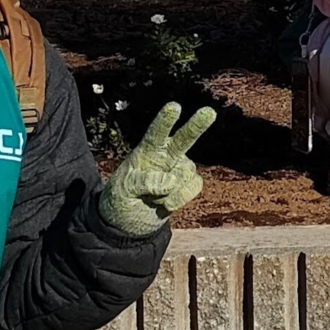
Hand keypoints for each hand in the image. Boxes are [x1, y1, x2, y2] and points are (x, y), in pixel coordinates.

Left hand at [99, 101, 215, 234]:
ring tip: (152, 198)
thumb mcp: (122, 190)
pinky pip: (194, 186)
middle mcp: (165, 156)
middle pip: (183, 138)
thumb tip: (170, 181)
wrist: (128, 222)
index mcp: (145, 151)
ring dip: (170, 190)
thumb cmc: (120, 199)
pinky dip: (180, 198)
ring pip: (187, 173)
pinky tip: (165, 204)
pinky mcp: (187, 186)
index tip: (174, 107)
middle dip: (197, 125)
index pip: (155, 134)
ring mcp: (178, 170)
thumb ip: (143, 183)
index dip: (165, 121)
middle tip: (209, 111)